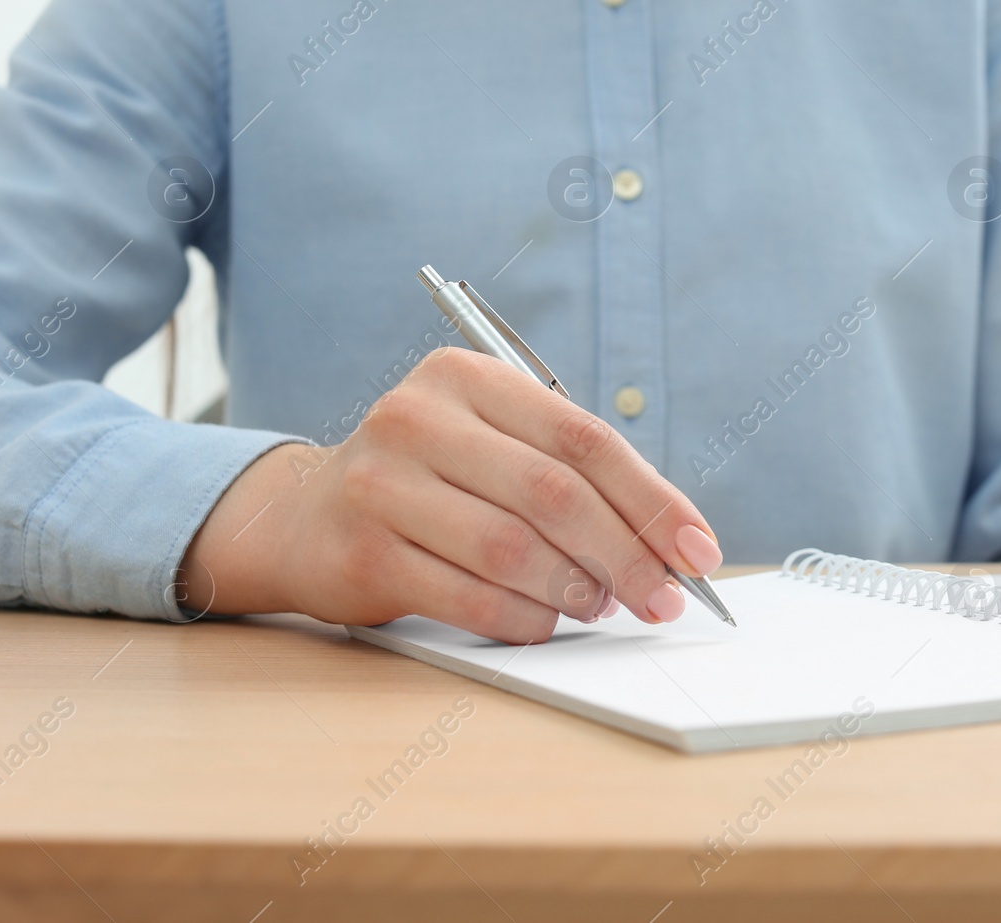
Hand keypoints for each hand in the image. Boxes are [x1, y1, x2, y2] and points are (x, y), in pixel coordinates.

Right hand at [175, 348, 723, 642]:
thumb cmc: (430, 480)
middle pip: (554, 493)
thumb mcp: (493, 446)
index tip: (696, 550)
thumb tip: (669, 541)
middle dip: (625, 555)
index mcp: (468, 378)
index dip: (651, 500)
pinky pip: (469, 596)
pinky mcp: (362, 551)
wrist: (304, 516)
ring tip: (600, 605)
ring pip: (512, 548)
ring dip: (574, 589)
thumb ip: (571, 474)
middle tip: (662, 598)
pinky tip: (545, 622)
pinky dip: (523, 618)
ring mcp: (381, 483)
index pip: (584, 439)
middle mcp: (419, 418)